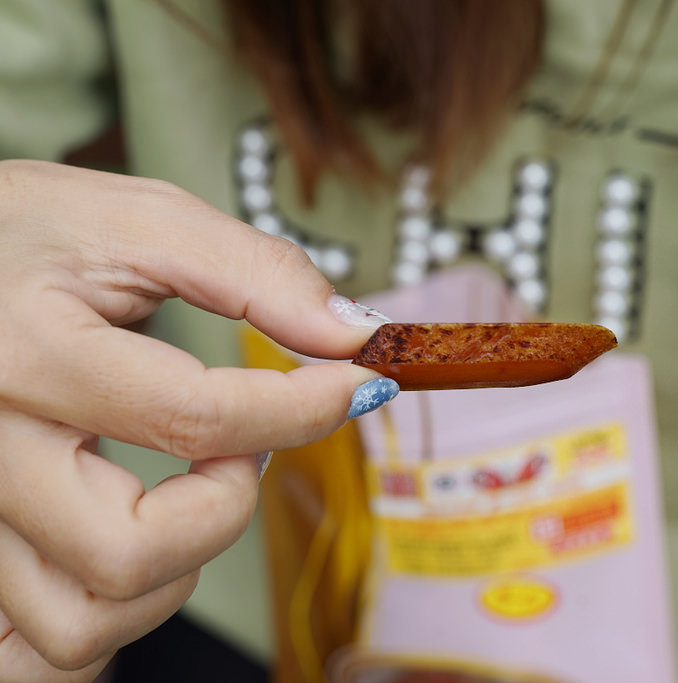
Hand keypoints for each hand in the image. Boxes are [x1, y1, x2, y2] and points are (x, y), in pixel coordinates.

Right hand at [0, 160, 390, 680]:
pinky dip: (111, 614)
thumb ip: (255, 273)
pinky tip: (141, 546)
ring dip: (174, 572)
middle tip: (241, 449)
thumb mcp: (142, 220)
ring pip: (82, 620)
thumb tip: (351, 335)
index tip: (356, 384)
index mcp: (28, 353)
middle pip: (128, 551)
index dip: (303, 409)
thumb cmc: (29, 234)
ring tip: (189, 493)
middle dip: (225, 509)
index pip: (194, 419)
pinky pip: (42, 642)